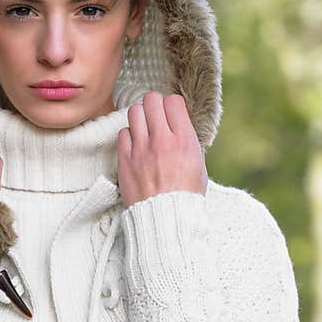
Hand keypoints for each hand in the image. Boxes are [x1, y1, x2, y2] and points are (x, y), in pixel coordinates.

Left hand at [117, 91, 207, 208]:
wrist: (166, 221)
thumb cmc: (186, 196)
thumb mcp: (198, 165)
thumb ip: (187, 140)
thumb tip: (178, 123)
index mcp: (185, 141)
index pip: (173, 102)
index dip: (172, 105)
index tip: (172, 114)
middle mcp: (162, 141)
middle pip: (152, 100)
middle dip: (155, 105)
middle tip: (156, 116)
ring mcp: (141, 150)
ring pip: (134, 111)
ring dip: (140, 117)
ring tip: (145, 129)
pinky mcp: (125, 160)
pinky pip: (123, 133)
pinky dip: (130, 136)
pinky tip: (136, 145)